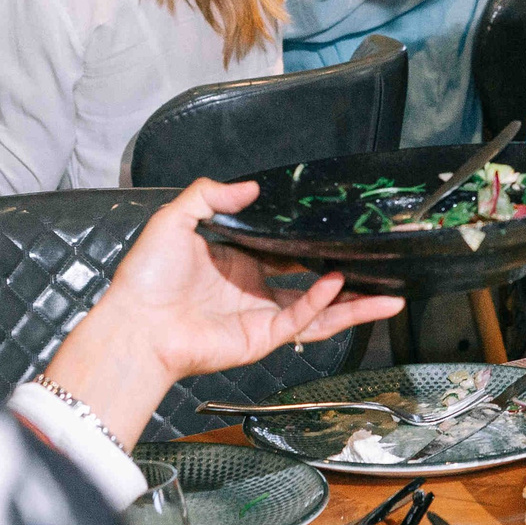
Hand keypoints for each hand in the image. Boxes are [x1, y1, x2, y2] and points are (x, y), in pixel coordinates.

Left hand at [100, 178, 403, 383]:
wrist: (136, 324)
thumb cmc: (146, 278)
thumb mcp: (175, 219)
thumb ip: (211, 195)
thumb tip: (251, 187)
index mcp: (236, 263)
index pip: (285, 253)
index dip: (313, 245)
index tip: (340, 234)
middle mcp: (253, 291)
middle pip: (313, 285)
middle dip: (350, 281)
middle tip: (381, 269)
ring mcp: (260, 316)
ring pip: (320, 311)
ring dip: (354, 304)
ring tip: (389, 296)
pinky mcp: (261, 338)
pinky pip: (301, 320)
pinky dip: (323, 304)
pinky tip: (340, 285)